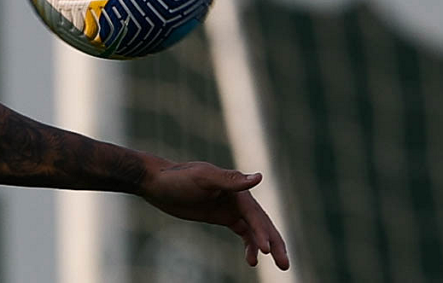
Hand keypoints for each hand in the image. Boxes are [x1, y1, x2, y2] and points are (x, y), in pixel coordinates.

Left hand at [140, 160, 290, 270]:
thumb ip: (230, 179)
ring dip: (266, 246)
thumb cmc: (178, 178)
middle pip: (262, 223)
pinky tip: (252, 260)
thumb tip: (260, 177)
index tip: (265, 251)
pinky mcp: (222, 215)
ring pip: (255, 229)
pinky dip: (250, 245)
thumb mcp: (202, 178)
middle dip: (275, 243)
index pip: (254, 214)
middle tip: (286, 265)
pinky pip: (243, 231)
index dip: (262, 233)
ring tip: (280, 265)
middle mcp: (238, 197)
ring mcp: (230, 207)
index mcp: (236, 188)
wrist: (157, 182)